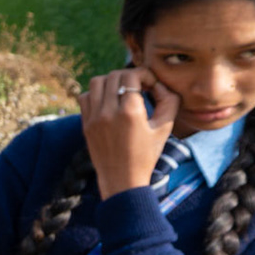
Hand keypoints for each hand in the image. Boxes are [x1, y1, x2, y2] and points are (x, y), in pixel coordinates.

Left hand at [80, 67, 180, 198]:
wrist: (122, 179)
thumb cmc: (147, 155)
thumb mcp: (165, 128)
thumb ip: (169, 101)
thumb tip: (159, 84)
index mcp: (130, 113)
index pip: (131, 75)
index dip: (144, 74)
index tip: (151, 84)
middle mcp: (108, 113)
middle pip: (114, 75)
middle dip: (130, 76)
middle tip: (139, 87)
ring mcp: (93, 118)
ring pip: (96, 81)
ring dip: (111, 81)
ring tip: (123, 92)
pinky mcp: (85, 124)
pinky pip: (85, 96)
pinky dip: (96, 93)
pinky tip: (109, 102)